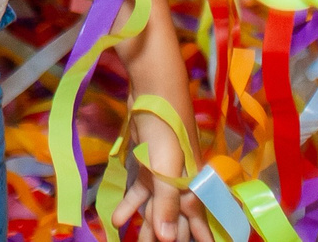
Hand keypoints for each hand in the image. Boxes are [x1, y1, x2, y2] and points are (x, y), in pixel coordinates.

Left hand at [112, 114, 211, 241]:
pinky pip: (140, 192)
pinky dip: (130, 206)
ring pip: (156, 209)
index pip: (197, 220)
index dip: (199, 237)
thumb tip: (167, 239)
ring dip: (145, 226)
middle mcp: (181, 183)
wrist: (152, 92)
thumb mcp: (166, 168)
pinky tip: (118, 221)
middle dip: (165, 236)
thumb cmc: (166, 129)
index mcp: (193, 185)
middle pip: (175, 219)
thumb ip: (166, 204)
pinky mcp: (147, 166)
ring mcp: (163, 175)